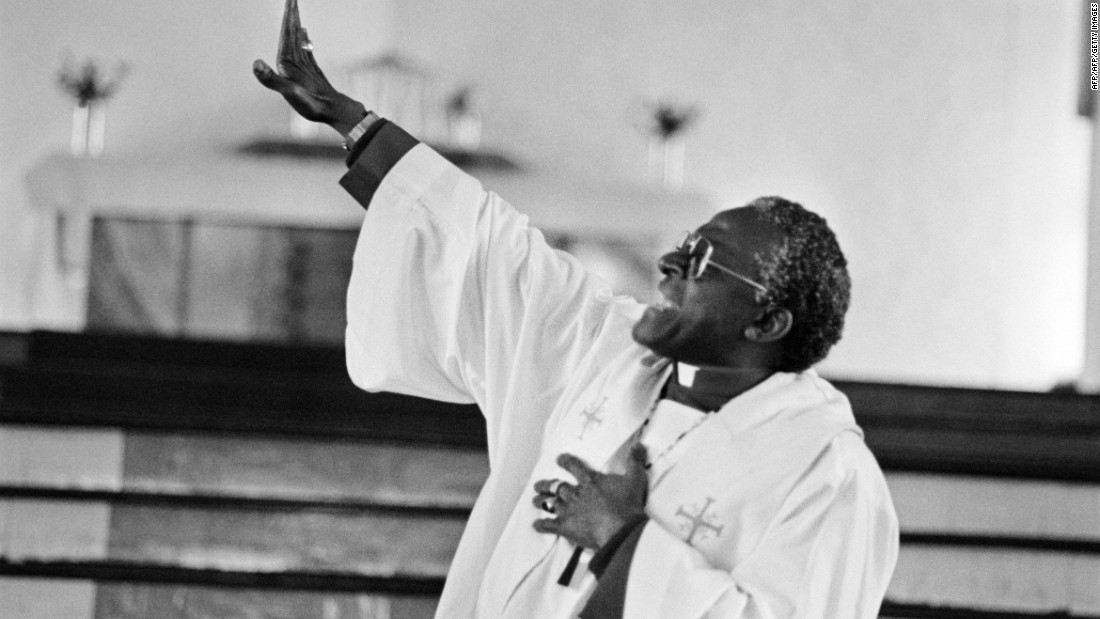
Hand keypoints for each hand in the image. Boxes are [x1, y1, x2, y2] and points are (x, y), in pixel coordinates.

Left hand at [252, 0, 364, 133]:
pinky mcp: (310, 72)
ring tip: (295, 11)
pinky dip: (304, 39)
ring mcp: (301, 68)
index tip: (290, 2)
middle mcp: (290, 64)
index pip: (285, 35)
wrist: (332, 114)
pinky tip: (304, 33)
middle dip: (290, 16)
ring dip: (296, 25)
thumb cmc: (312, 106)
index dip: (287, 18)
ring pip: (297, 40)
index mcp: (285, 64)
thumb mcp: (290, 92)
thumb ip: (271, 79)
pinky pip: (305, 50)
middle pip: (289, 34)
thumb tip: (255, 63)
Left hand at [531, 444, 648, 549]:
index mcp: (590, 481)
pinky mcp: (566, 527)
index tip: (559, 459)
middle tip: (538, 484)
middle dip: (546, 484)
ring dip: (541, 501)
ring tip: (535, 500)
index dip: (565, 461)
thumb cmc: (628, 505)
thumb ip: (635, 461)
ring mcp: (569, 510)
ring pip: (550, 502)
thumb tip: (638, 446)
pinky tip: (536, 525)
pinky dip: (542, 525)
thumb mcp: (635, 479)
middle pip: (556, 486)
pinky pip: (549, 525)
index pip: (574, 466)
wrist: (620, 530)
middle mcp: (576, 493)